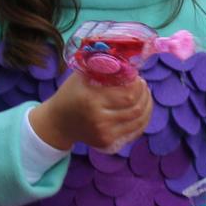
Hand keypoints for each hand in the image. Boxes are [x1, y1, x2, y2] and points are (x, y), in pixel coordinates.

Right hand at [30, 71, 151, 153]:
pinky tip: (143, 110)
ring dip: (147, 106)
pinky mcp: (108, 143)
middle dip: (144, 93)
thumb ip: (102, 67)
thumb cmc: (71, 94)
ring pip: (139, 121)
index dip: (138, 84)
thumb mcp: (81, 75)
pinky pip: (134, 132)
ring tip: (145, 95)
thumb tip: (127, 61)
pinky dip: (143, 120)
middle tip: (143, 84)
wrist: (58, 123)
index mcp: (92, 99)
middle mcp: (99, 119)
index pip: (128, 93)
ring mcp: (104, 134)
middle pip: (136, 108)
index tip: (137, 76)